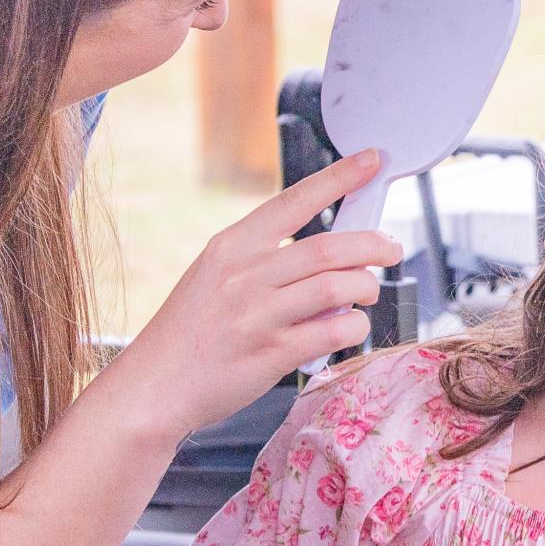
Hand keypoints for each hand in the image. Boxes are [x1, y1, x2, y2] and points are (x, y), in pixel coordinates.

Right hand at [116, 150, 403, 439]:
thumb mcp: (214, 276)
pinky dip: (352, 325)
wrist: (153, 386)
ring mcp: (257, 315)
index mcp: (232, 246)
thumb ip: (264, 262)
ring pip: (336, 286)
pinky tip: (348, 326)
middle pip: (329, 247)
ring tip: (367, 293)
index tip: (371, 160)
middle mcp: (244, 275)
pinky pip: (331, 331)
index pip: (295, 200)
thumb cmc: (190, 332)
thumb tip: (329, 256)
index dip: (339, 178)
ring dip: (366, 287)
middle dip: (373, 244)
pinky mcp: (271, 354)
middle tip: (391, 248)